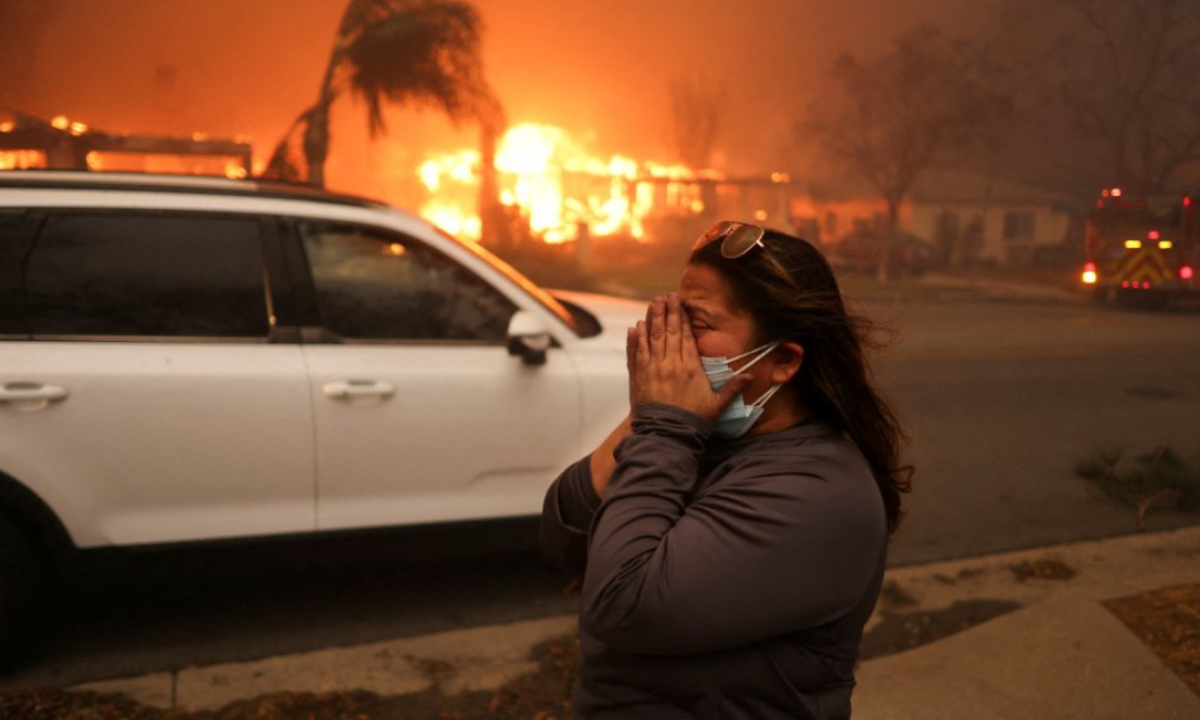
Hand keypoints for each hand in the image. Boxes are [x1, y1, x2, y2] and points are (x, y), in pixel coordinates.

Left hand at [626, 293, 751, 420]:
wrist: (667, 435)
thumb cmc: (693, 421)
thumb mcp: (717, 405)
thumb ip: (733, 388)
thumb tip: (753, 375)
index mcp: (690, 368)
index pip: (686, 337)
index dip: (683, 319)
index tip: (681, 304)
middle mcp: (670, 365)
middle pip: (669, 332)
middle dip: (668, 312)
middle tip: (666, 296)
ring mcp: (652, 370)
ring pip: (651, 339)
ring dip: (651, 319)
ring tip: (652, 304)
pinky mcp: (639, 378)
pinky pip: (636, 354)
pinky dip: (635, 340)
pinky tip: (635, 327)